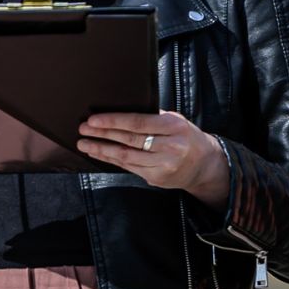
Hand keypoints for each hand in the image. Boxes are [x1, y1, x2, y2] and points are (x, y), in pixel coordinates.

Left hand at [76, 111, 228, 207]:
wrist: (205, 165)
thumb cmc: (186, 137)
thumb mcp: (175, 121)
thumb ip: (153, 116)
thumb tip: (121, 110)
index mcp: (174, 127)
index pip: (138, 123)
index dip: (113, 121)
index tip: (94, 120)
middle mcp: (170, 147)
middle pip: (129, 140)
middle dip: (102, 135)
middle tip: (83, 129)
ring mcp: (163, 165)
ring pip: (126, 157)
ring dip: (102, 149)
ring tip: (84, 143)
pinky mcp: (156, 178)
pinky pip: (128, 167)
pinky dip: (111, 160)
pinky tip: (99, 154)